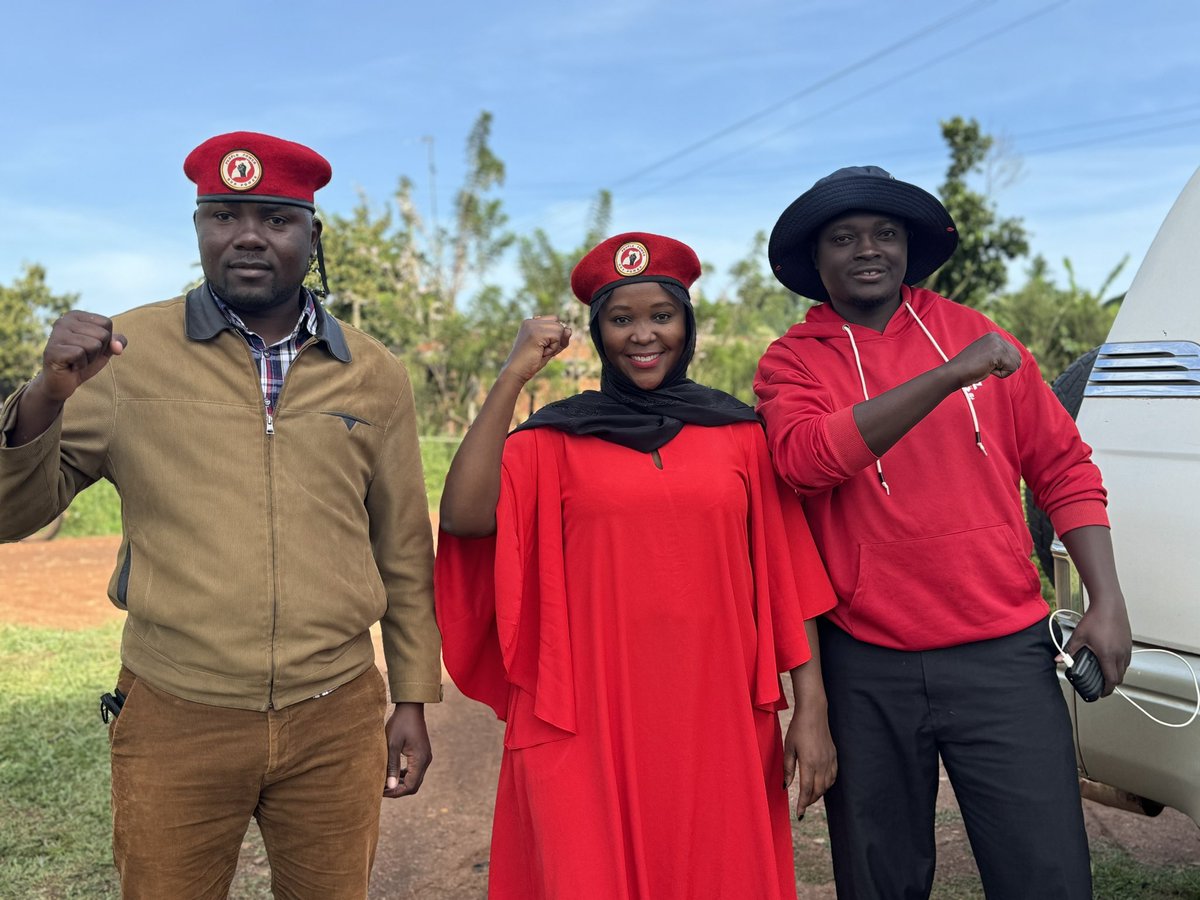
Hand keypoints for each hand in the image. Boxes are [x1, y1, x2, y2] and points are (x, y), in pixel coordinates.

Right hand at [37, 311, 126, 403]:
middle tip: (81, 356)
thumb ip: (117, 342)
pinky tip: (70, 366)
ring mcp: (56, 334)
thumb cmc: (83, 361)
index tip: (88, 347)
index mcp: (75, 316)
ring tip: (76, 361)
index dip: (104, 341)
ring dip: (89, 359)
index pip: (106, 323)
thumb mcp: (105, 349)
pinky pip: (80, 354)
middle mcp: (63, 320)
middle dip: (97, 351)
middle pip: (102, 334)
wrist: (62, 382)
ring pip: (94, 345)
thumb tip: (118, 346)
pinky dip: (80, 365)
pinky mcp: (52, 349)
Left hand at [383, 702, 431, 797]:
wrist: (411, 707)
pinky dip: (404, 775)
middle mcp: (426, 760)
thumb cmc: (400, 724)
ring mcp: (425, 757)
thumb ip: (391, 766)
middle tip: (380, 789)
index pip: (410, 785)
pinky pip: (414, 771)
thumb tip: (390, 787)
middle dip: (397, 790)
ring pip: (414, 779)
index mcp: (420, 759)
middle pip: (414, 785)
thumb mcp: (392, 745)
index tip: (380, 791)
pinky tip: (392, 773)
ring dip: (400, 783)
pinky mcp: (422, 754)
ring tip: (384, 782)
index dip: (395, 792)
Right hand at [499, 316, 571, 384]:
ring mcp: (532, 325)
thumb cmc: (531, 362)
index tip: (541, 346)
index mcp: (531, 322)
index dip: (554, 335)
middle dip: (556, 340)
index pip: (555, 321)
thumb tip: (569, 329)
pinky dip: (553, 348)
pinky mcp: (536, 332)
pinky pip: (557, 337)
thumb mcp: (550, 348)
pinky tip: (540, 352)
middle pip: (559, 324)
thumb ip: (560, 338)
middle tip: (540, 350)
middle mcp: (531, 321)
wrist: (516, 372)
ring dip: (554, 345)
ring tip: (540, 351)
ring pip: (560, 329)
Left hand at [783, 705, 836, 819]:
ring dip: (818, 794)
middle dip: (810, 801)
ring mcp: (830, 760)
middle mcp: (822, 764)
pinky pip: (833, 776)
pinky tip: (821, 785)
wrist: (814, 713)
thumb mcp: (788, 748)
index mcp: (809, 763)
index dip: (803, 804)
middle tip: (802, 806)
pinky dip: (827, 784)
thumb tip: (785, 786)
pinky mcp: (834, 756)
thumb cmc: (798, 729)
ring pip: (827, 785)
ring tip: (810, 797)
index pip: (806, 790)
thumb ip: (788, 768)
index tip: (799, 814)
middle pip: (818, 790)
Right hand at [944, 333, 1020, 387]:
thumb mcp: (986, 356)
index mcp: (994, 336)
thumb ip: (999, 354)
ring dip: (1002, 371)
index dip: (1001, 364)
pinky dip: (1000, 374)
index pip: (1013, 354)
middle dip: (1004, 367)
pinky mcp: (998, 352)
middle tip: (986, 366)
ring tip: (986, 367)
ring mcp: (998, 343)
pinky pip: (1011, 369)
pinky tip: (987, 369)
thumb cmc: (968, 368)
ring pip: (1015, 363)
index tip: (984, 363)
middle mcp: (997, 337)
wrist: (954, 372)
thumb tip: (1017, 360)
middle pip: (1017, 358)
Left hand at [1065, 598, 1131, 696]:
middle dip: (1111, 684)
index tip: (1101, 693)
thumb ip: (1069, 650)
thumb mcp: (1079, 636)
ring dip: (1116, 674)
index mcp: (1108, 655)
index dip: (1106, 690)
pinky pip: (1127, 660)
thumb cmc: (1095, 619)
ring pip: (1125, 669)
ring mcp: (1126, 649)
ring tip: (1106, 673)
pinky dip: (1121, 664)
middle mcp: (1120, 654)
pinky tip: (1111, 660)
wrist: (1109, 605)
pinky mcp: (1129, 643)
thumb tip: (1058, 660)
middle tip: (1102, 685)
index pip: (1111, 680)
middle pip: (1119, 677)